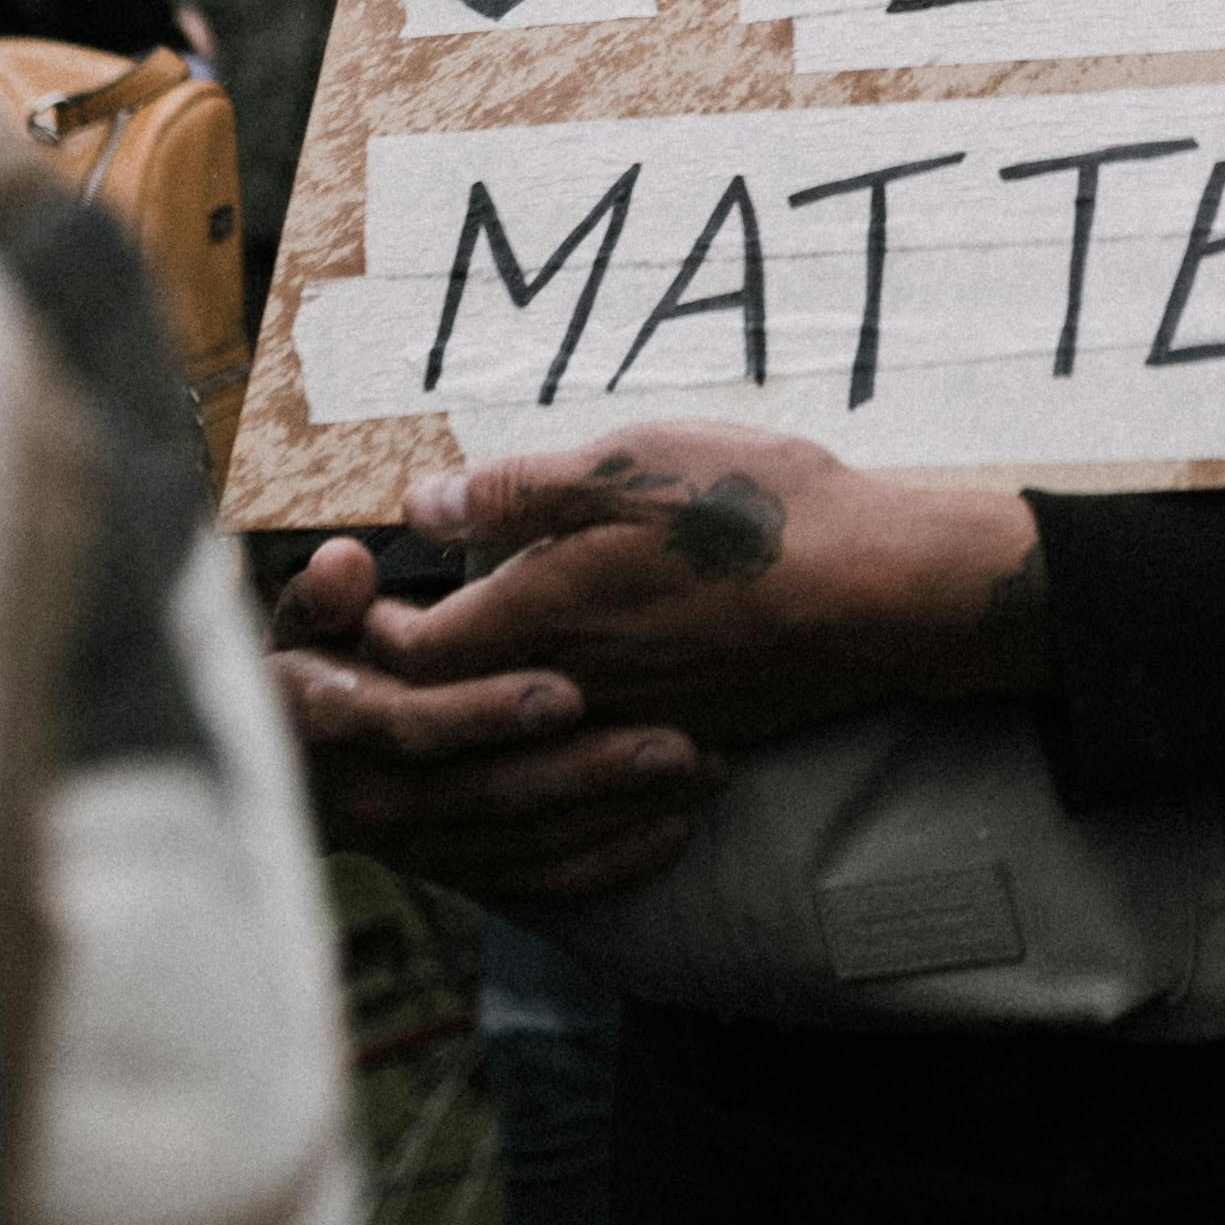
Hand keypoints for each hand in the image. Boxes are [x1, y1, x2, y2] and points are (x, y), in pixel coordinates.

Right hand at [266, 531, 710, 909]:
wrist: (288, 770)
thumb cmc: (313, 666)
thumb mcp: (300, 623)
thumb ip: (323, 594)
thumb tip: (347, 559)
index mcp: (340, 729)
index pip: (415, 727)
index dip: (486, 713)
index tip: (566, 693)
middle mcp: (378, 804)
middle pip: (491, 796)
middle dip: (586, 772)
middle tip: (675, 746)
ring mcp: (423, 850)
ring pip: (527, 846)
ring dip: (616, 813)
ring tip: (699, 773)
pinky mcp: (460, 875)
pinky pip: (539, 883)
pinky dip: (607, 863)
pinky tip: (673, 829)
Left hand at [355, 426, 1052, 751]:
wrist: (878, 595)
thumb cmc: (757, 512)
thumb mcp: (630, 464)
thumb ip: (517, 492)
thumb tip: (420, 506)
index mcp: (540, 617)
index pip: (408, 655)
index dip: (361, 633)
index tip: (347, 601)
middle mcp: (566, 691)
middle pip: (443, 714)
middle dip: (395, 683)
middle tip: (370, 643)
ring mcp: (618, 728)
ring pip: (507, 742)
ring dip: (466, 713)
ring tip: (448, 670)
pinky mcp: (670, 744)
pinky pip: (576, 759)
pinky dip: (542, 740)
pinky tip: (551, 699)